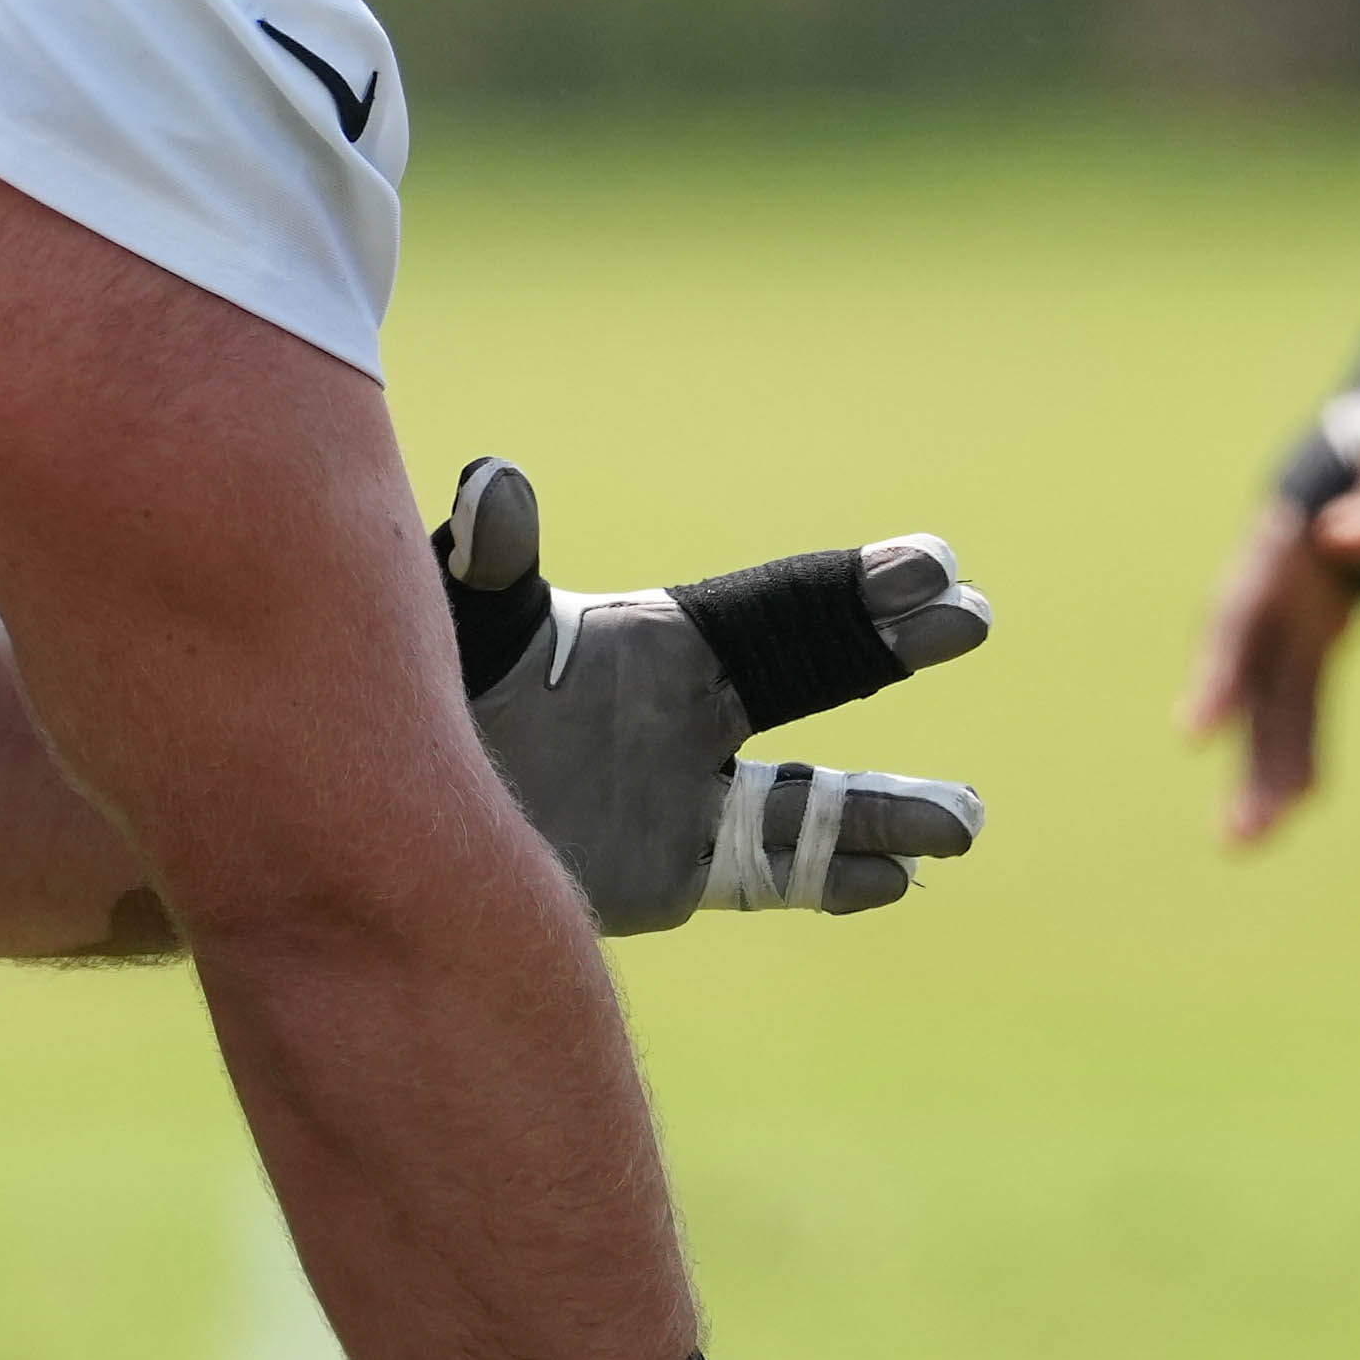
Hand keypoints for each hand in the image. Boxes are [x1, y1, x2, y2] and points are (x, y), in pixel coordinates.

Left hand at [434, 459, 990, 929]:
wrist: (385, 814)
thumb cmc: (417, 691)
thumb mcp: (458, 625)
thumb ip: (487, 561)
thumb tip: (492, 481)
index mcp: (656, 641)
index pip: (776, 608)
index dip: (853, 588)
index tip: (932, 565)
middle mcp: (689, 713)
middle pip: (816, 677)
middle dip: (889, 647)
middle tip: (974, 615)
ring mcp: (688, 798)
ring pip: (814, 798)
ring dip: (891, 806)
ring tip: (969, 822)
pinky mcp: (674, 872)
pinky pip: (775, 874)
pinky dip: (835, 875)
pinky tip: (896, 878)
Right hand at [1181, 422, 1359, 844]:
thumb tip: (1341, 541)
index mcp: (1286, 536)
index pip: (1242, 610)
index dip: (1218, 670)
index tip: (1196, 729)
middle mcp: (1278, 581)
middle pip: (1248, 674)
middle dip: (1243, 752)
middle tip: (1240, 832)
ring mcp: (1296, 607)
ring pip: (1272, 699)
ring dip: (1263, 767)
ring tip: (1247, 843)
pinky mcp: (1321, 627)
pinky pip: (1303, 696)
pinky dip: (1298, 744)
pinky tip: (1295, 800)